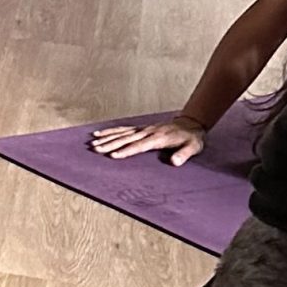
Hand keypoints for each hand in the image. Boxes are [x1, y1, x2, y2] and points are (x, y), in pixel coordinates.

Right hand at [90, 115, 206, 163]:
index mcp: (158, 138)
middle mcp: (148, 132)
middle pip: (126, 138)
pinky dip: (110, 131)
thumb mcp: (193, 147)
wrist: (190, 123)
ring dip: (107, 138)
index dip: (126, 151)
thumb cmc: (191, 139)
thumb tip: (174, 162)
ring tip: (93, 143)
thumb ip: (184, 155)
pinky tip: (99, 133)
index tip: (114, 155)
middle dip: (110, 144)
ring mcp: (143, 129)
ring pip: (122, 133)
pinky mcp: (140, 128)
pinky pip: (123, 129)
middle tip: (96, 149)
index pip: (139, 146)